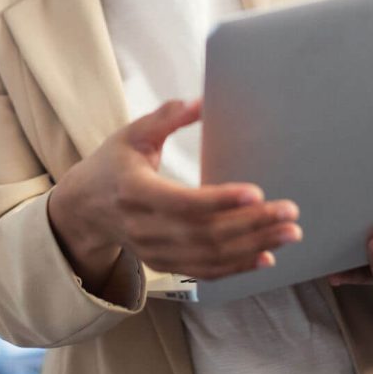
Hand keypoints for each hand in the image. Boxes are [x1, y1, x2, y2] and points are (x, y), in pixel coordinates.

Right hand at [48, 99, 301, 290]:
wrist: (82, 209)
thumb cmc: (112, 164)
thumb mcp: (131, 133)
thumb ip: (166, 117)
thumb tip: (200, 101)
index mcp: (135, 192)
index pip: (183, 203)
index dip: (220, 200)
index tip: (256, 192)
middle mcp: (145, 229)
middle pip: (205, 234)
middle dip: (252, 225)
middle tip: (289, 213)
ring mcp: (155, 252)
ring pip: (210, 257)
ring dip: (254, 247)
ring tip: (289, 233)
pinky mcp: (164, 264)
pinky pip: (205, 271)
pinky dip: (237, 267)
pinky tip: (267, 257)